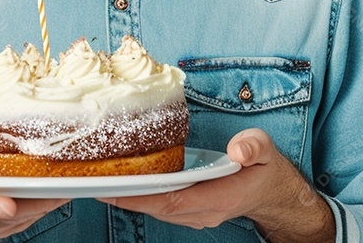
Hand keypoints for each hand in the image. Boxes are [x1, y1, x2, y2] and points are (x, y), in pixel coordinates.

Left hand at [96, 130, 332, 240]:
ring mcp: (195, 214)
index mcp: (218, 198)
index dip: (141, 196)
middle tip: (91, 182)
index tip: (113, 187)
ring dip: (128, 198)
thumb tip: (238, 151)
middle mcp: (202, 211)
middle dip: (124, 196)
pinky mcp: (189, 210)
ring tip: (97, 182)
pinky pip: (159, 206)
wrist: (271, 192)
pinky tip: (122, 183)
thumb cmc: (264, 170)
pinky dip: (139, 196)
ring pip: (155, 209)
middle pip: (156, 207)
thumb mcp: (265, 151)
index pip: (172, 200)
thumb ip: (254, 148)